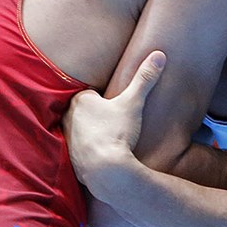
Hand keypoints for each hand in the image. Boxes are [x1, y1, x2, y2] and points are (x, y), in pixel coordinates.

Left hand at [65, 51, 165, 197]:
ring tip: (109, 140)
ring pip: (80, 131)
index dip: (105, 101)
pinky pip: (79, 151)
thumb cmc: (118, 133)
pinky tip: (102, 157)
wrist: (107, 171)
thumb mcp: (133, 103)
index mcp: (81, 101)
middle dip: (97, 116)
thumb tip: (159, 55)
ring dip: (91, 134)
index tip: (116, 108)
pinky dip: (89, 152)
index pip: (92, 95)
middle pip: (84, 112)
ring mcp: (67, 139)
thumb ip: (145, 78)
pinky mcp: (70, 158)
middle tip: (114, 124)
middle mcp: (68, 118)